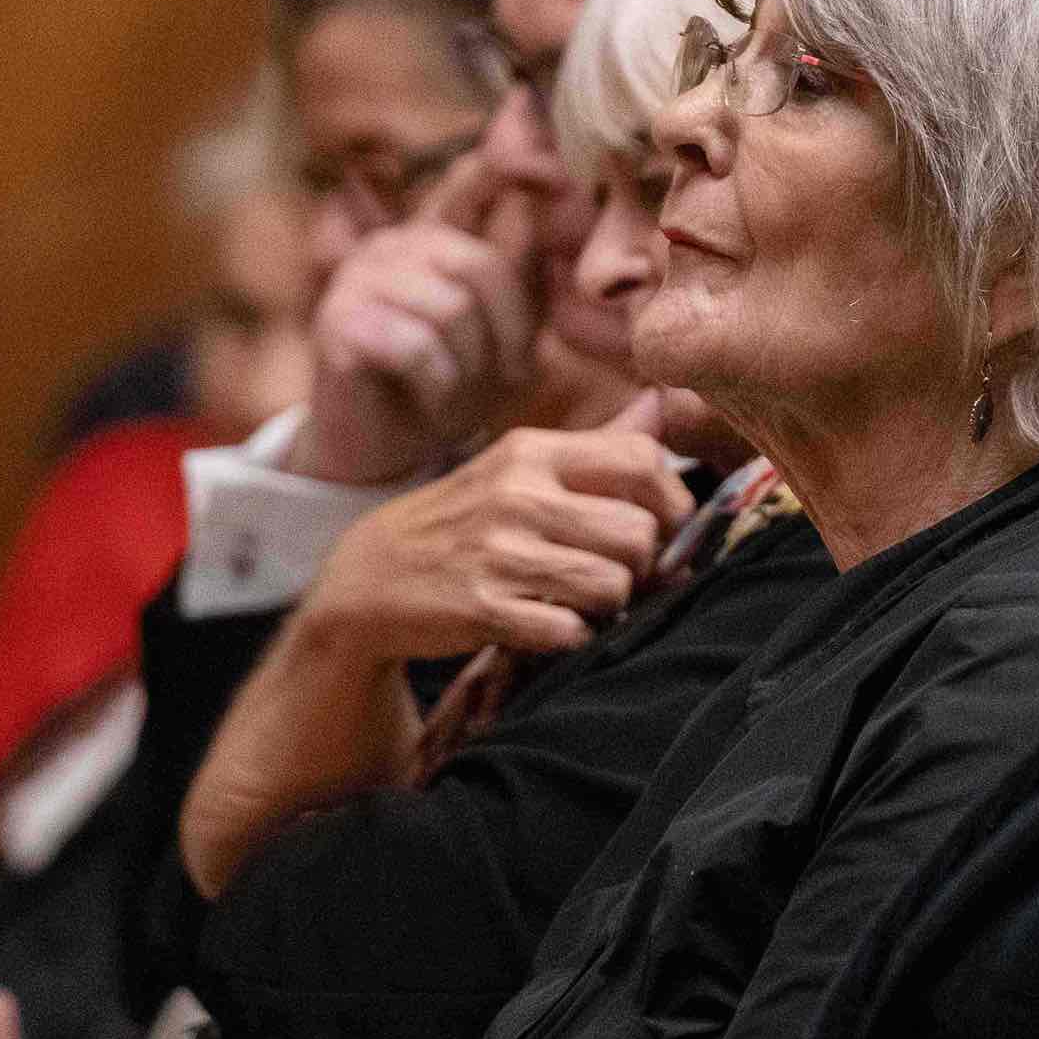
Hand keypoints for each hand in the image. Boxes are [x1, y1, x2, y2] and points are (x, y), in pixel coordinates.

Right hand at [291, 155, 550, 484]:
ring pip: (451, 311)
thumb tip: (550, 194)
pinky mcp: (336, 323)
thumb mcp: (497, 329)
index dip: (503, 153)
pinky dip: (435, 385)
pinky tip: (424, 398)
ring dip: (469, 367)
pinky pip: (415, 346)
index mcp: (434, 237)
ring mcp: (358, 279)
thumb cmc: (448, 388)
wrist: (381, 452)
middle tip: (499, 378)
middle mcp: (393, 243)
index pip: (474, 184)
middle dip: (505, 335)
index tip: (526, 95)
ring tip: (456, 391)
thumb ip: (520, 273)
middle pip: (481, 268)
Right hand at [308, 396, 690, 662]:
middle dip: (642, 564)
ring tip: (582, 601)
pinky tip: (551, 625)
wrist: (367, 579)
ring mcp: (498, 551)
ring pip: (614, 584)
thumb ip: (596, 443)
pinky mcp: (483, 607)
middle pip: (640, 531)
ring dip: (610, 605)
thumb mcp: (517, 468)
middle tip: (618, 574)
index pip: (644, 458)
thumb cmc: (461, 522)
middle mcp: (517, 493)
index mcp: (533, 451)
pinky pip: (570, 630)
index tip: (658, 527)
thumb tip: (664, 401)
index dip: (670, 501)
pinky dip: (572, 637)